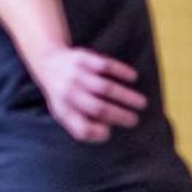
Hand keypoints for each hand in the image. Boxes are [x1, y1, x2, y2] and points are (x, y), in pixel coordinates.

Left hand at [30, 48, 146, 142]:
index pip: (80, 127)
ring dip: (126, 97)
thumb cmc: (64, 94)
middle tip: (135, 120)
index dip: (96, 133)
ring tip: (142, 103)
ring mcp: (76, 75)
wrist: (48, 63)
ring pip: (105, 88)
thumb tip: (105, 132)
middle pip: (98, 108)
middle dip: (120, 116)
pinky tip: (133, 77)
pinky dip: (122, 72)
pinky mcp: (83, 59)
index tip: (109, 132)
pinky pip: (106, 66)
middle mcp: (68, 93)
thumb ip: (81, 125)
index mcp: (63, 110)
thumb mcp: (64, 112)